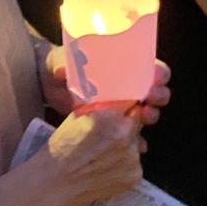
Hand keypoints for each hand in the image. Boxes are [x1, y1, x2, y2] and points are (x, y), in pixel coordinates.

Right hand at [36, 108, 144, 205]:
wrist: (55, 181)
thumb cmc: (61, 148)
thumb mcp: (77, 118)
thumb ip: (100, 111)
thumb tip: (115, 107)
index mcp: (111, 116)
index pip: (132, 106)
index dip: (124, 112)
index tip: (118, 115)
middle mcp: (127, 136)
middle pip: (135, 127)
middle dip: (125, 129)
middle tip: (106, 138)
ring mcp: (133, 158)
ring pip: (135, 147)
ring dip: (125, 148)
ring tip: (103, 156)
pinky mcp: (134, 176)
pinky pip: (134, 165)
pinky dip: (124, 166)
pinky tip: (106, 169)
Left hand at [39, 46, 171, 127]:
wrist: (47, 84)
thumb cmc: (60, 64)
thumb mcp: (61, 60)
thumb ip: (63, 64)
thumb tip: (60, 71)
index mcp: (122, 66)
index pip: (151, 67)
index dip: (159, 73)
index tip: (155, 78)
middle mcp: (127, 86)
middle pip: (156, 91)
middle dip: (159, 96)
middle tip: (150, 99)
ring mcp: (121, 106)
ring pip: (147, 112)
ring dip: (150, 115)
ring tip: (144, 117)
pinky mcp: (113, 123)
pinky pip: (131, 134)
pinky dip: (137, 140)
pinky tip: (138, 145)